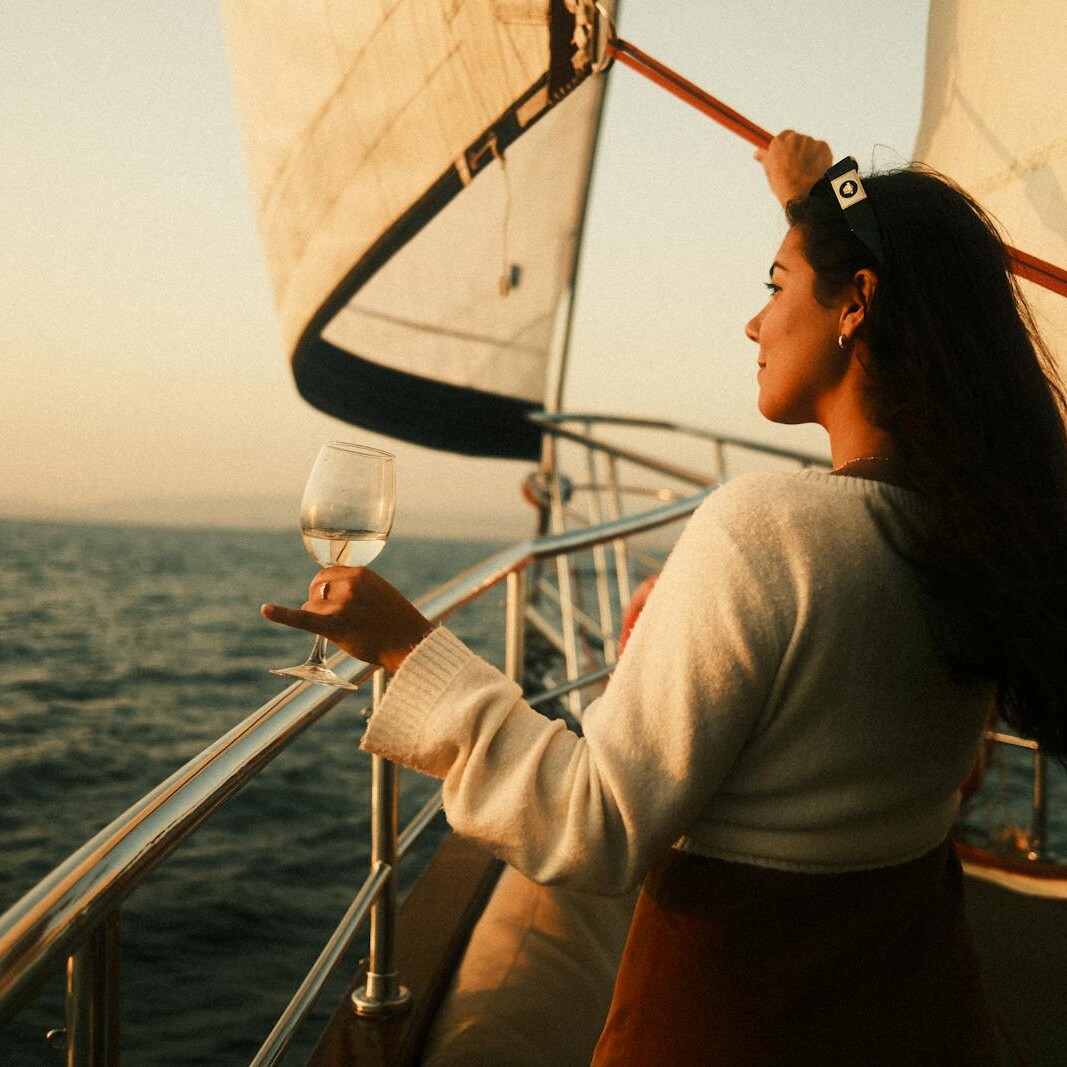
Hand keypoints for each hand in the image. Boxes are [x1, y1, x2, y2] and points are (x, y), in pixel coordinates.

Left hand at [261, 567, 432, 672]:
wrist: (411, 643)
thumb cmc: (396, 622)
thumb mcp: (379, 593)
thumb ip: (355, 588)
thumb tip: (327, 591)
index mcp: (360, 573)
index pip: (326, 574)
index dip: (324, 589)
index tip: (330, 601)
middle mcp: (350, 584)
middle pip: (315, 589)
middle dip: (318, 602)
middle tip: (335, 618)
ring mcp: (342, 604)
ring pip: (311, 607)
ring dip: (319, 619)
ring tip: (344, 631)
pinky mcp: (335, 625)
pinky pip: (303, 618)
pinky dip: (281, 614)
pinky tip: (265, 610)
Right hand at [754, 130, 831, 206]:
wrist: (800, 193)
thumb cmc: (782, 184)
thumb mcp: (769, 170)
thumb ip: (764, 157)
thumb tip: (756, 153)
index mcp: (778, 142)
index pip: (785, 136)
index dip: (788, 147)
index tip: (789, 155)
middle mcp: (793, 137)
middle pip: (798, 140)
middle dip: (799, 150)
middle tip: (799, 167)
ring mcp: (809, 141)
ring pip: (811, 145)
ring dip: (810, 154)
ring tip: (807, 171)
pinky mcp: (822, 146)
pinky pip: (822, 150)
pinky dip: (821, 158)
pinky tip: (816, 170)